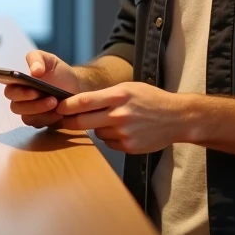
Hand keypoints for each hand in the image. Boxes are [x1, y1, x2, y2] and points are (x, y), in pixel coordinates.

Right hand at [4, 50, 81, 128]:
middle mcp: (21, 100)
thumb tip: (34, 72)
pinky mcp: (40, 121)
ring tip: (55, 102)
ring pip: (27, 117)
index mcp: (17, 84)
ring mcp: (30, 112)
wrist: (75, 85)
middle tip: (43, 95)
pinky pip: (39, 124)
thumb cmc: (58, 71)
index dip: (15, 91)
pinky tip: (59, 112)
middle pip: (16, 107)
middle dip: (30, 102)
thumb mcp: (48, 59)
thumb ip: (37, 59)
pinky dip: (48, 119)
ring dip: (40, 111)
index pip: (9, 90)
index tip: (27, 86)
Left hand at [55, 82, 193, 153]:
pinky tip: (124, 130)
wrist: (177, 117)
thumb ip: (105, 95)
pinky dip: (110, 137)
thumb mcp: (128, 88)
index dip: (66, 106)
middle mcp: (119, 115)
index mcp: (118, 96)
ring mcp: (124, 133)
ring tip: (112, 120)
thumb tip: (80, 102)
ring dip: (96, 128)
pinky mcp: (129, 146)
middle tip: (62, 119)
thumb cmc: (151, 99)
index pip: (83, 101)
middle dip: (69, 121)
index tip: (56, 106)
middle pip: (82, 122)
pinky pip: (108, 143)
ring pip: (96, 133)